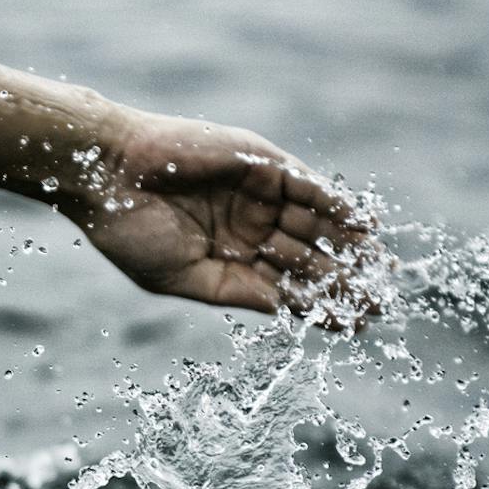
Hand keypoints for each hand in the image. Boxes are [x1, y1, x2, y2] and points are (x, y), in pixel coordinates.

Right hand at [64, 111, 374, 315]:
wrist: (106, 175)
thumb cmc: (131, 231)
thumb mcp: (183, 278)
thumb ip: (236, 292)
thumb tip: (285, 311)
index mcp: (227, 260)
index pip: (286, 287)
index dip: (321, 306)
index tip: (355, 325)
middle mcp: (248, 228)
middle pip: (310, 258)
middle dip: (345, 279)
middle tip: (382, 299)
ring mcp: (257, 195)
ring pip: (317, 225)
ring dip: (350, 246)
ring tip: (381, 269)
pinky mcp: (262, 163)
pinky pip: (310, 187)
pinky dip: (338, 204)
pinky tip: (365, 225)